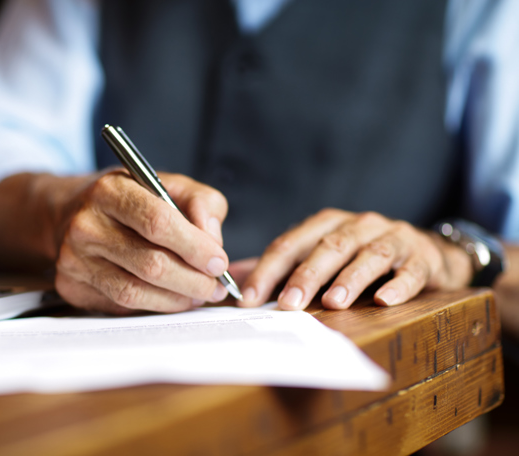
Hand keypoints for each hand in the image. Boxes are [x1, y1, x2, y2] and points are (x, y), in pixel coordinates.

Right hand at [54, 171, 229, 313]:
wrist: (72, 213)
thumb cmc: (129, 200)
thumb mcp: (167, 184)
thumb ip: (201, 203)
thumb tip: (213, 241)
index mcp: (110, 191)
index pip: (158, 222)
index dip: (195, 246)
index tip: (219, 262)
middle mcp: (86, 225)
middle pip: (150, 263)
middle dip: (193, 280)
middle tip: (216, 287)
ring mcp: (74, 259)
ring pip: (136, 292)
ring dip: (177, 299)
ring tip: (199, 295)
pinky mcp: (72, 287)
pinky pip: (121, 306)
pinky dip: (155, 306)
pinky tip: (172, 298)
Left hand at [236, 208, 473, 309]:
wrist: (425, 252)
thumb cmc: (361, 257)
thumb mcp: (320, 255)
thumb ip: (282, 266)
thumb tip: (237, 281)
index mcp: (327, 224)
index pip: (291, 244)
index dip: (269, 271)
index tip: (249, 299)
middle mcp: (359, 225)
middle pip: (329, 247)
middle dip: (306, 276)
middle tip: (288, 304)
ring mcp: (393, 238)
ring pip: (369, 255)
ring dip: (350, 279)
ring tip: (333, 303)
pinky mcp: (423, 257)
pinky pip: (411, 270)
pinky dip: (398, 285)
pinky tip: (384, 301)